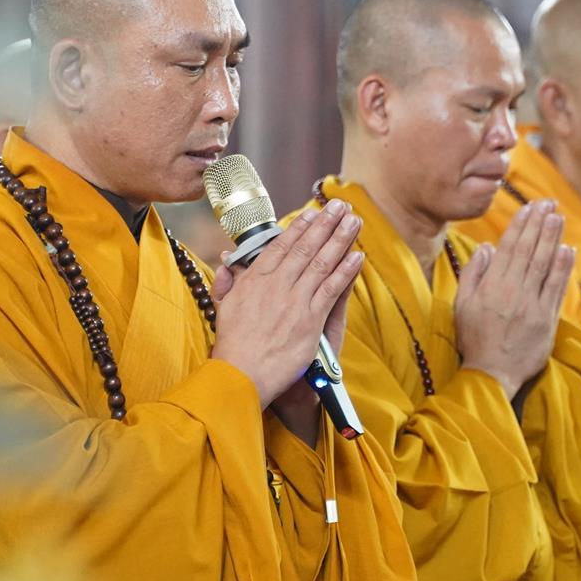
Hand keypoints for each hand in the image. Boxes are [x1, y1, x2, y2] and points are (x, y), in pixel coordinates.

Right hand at [210, 199, 364, 407]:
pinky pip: (332, 289)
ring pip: (322, 263)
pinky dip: (346, 272)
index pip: (281, 246)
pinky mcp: (310, 319)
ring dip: (341, 239)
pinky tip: (357, 256)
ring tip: (354, 221)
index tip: (313, 213)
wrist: (241, 375)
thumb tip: (226, 263)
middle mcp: (276, 285)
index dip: (300, 227)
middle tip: (340, 206)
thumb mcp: (223, 307)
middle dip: (326, 224)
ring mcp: (295, 301)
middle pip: (306, 247)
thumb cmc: (233, 344)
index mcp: (255, 280)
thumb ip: (227, 282)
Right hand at [454, 200, 573, 399]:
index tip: (529, 207)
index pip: (510, 247)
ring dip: (553, 238)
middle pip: (530, 251)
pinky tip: (568, 250)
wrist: (492, 374)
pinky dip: (564, 268)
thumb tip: (488, 247)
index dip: (521, 225)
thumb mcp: (462, 305)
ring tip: (559, 217)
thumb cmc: (474, 339)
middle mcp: (514, 292)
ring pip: (545, 265)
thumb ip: (473, 274)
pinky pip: (557, 288)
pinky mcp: (548, 320)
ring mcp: (533, 305)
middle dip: (539, 224)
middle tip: (548, 203)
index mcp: (492, 286)